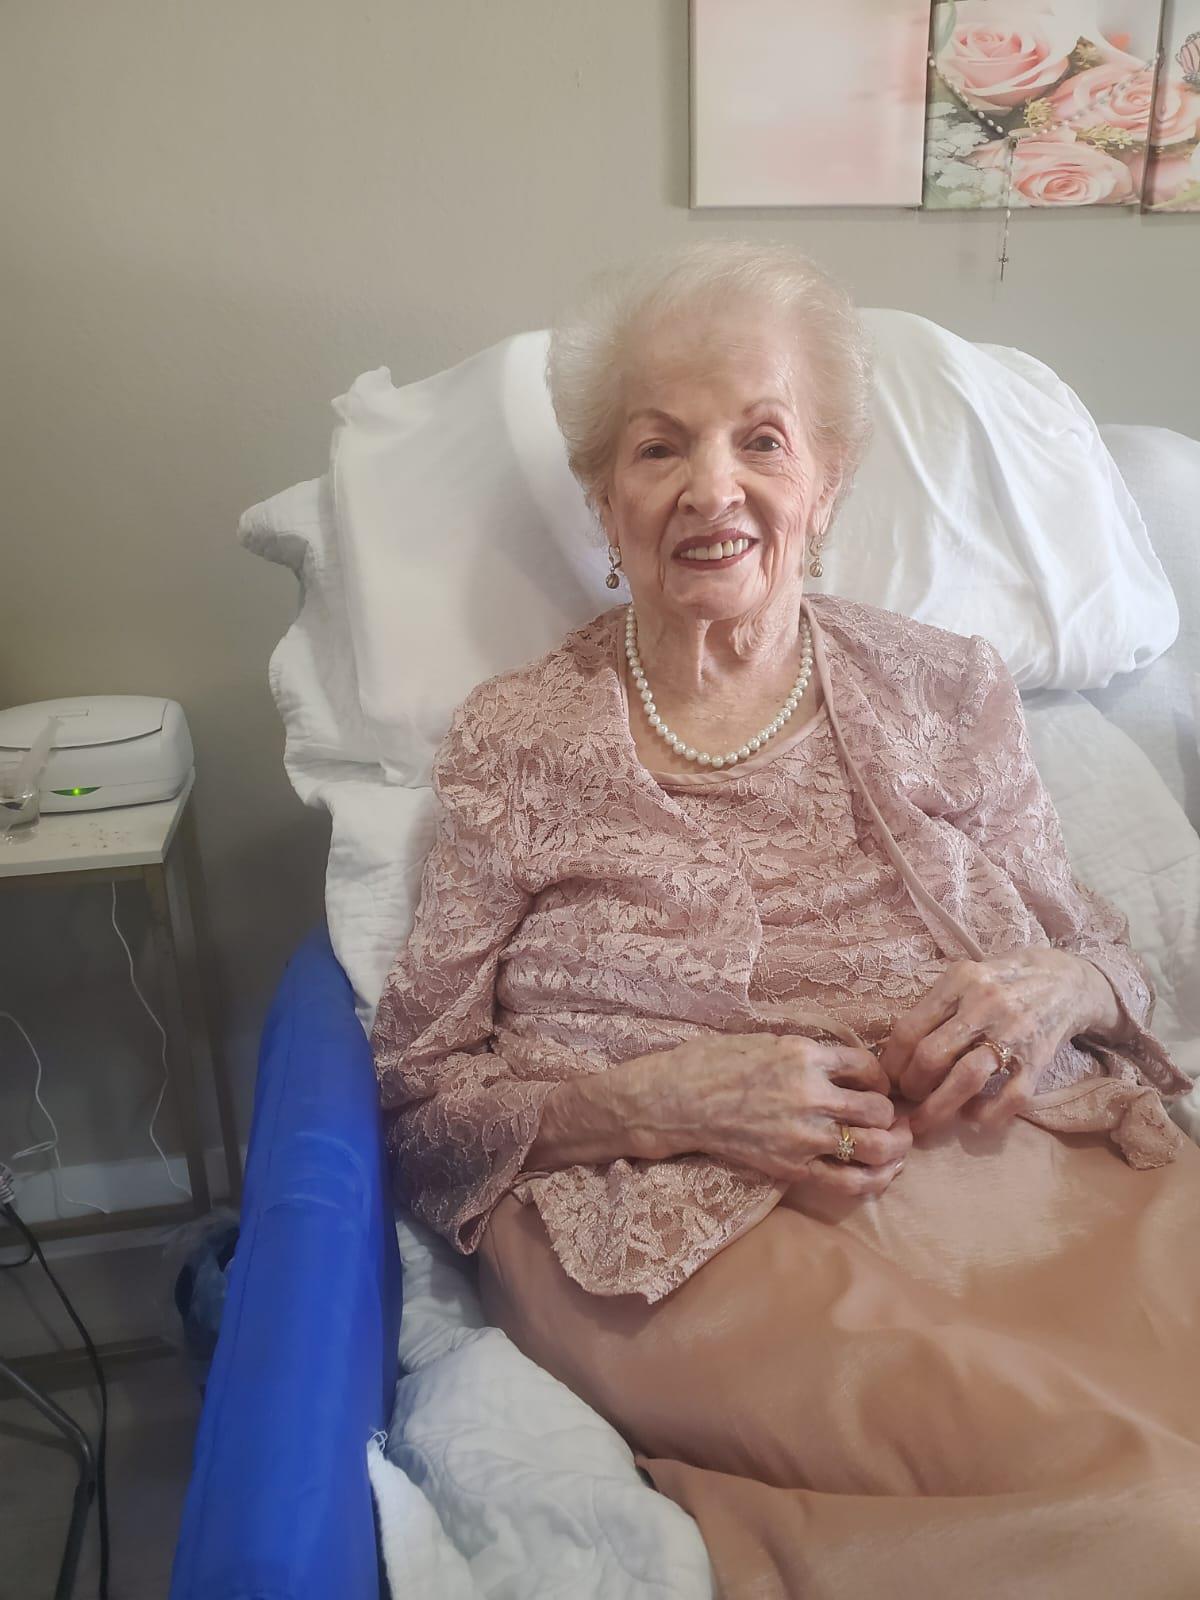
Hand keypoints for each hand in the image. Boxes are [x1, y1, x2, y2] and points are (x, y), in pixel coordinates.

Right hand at [665, 1033, 911, 1197]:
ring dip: (893, 1147)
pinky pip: (849, 1182)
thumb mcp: (768, 1042)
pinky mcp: (793, 1167)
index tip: (874, 1085)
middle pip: (878, 1109)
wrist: (679, 1101)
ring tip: (895, 1145)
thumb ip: (810, 1054)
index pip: (868, 1067)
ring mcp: (803, 1135)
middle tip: (888, 1117)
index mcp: (805, 1056)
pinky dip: (875, 1180)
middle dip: (889, 1113)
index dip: (879, 1077)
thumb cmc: (717, 1063)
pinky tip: (882, 1174)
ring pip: (874, 1147)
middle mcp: (810, 1095)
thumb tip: (846, 1066)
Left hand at [878, 949, 1117, 1136]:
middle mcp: (984, 1004)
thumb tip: (894, 1055)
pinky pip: (1009, 1097)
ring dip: (938, 1108)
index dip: (891, 1063)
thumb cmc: (1002, 983)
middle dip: (910, 1087)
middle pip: (930, 1056)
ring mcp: (1014, 1032)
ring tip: (925, 1121)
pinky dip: (985, 1115)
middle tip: (906, 1098)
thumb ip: (934, 1009)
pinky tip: (971, 1117)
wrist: (1065, 981)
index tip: (886, 1080)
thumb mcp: (965, 980)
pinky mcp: (1039, 1059)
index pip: (909, 1029)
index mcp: (959, 982)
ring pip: (966, 1079)